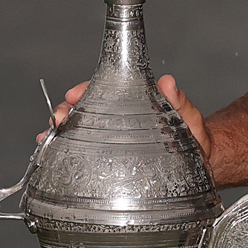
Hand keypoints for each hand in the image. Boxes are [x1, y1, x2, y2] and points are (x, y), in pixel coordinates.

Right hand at [40, 76, 211, 165]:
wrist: (200, 165)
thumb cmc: (194, 138)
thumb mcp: (190, 119)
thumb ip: (180, 102)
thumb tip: (168, 82)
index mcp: (133, 102)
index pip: (104, 89)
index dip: (84, 90)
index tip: (73, 94)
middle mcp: (120, 117)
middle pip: (84, 109)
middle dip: (65, 111)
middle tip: (58, 119)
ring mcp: (113, 138)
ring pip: (80, 130)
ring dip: (60, 133)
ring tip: (47, 140)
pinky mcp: (110, 159)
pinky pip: (84, 152)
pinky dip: (66, 151)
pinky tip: (54, 158)